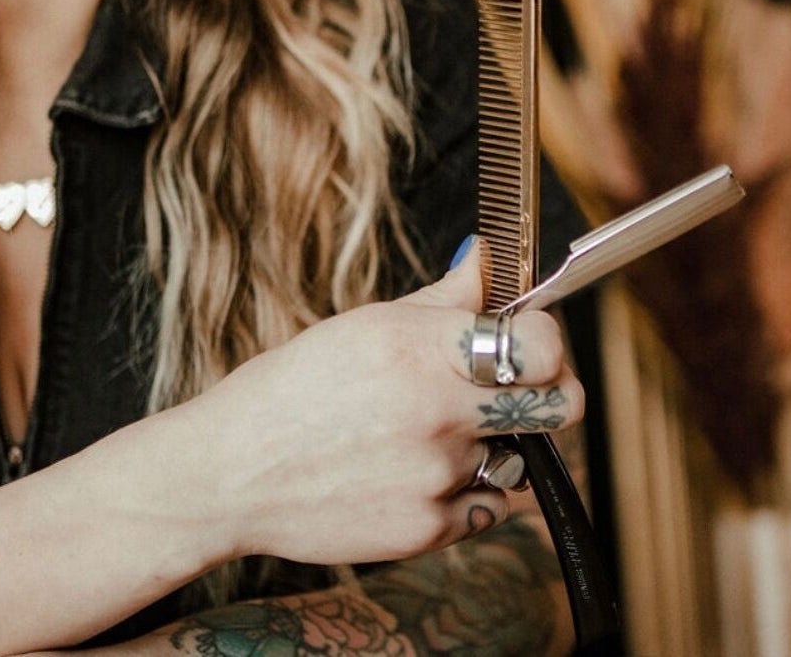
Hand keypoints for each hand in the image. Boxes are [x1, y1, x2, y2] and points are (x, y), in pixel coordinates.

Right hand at [183, 239, 583, 564]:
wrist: (230, 474)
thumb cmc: (292, 390)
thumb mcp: (363, 326)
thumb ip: (443, 299)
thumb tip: (489, 261)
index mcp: (419, 348)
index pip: (542, 344)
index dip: (551, 344)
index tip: (534, 346)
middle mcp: (436, 412)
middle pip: (561, 406)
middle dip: (551, 394)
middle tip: (518, 392)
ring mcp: (434, 476)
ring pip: (519, 459)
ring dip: (494, 448)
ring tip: (435, 440)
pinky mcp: (425, 530)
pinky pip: (486, 507)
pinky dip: (464, 494)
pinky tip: (415, 476)